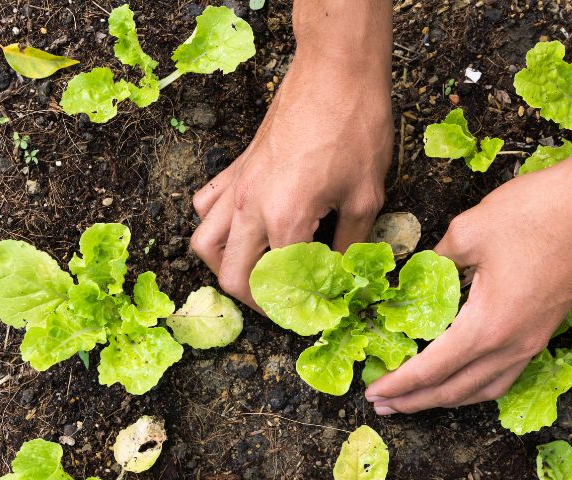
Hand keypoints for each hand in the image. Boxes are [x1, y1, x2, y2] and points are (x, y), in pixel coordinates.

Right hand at [190, 57, 393, 307]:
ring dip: (226, 268)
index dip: (298, 308)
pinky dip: (216, 227)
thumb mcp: (366, 197)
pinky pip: (207, 206)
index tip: (315, 315)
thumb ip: (350, 245)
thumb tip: (344, 276)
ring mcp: (238, 186)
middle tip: (285, 305)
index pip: (279, 284)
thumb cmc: (356, 128)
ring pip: (205, 244)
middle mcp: (251, 207)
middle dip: (256, 301)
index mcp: (285, 219)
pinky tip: (243, 230)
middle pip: (232, 276)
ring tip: (256, 274)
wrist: (335, 72)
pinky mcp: (237, 167)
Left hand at [365, 157, 571, 413]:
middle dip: (416, 401)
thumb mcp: (469, 231)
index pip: (431, 369)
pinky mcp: (546, 329)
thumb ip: (436, 260)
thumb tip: (420, 273)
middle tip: (383, 404)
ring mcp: (534, 341)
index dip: (399, 384)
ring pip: (484, 389)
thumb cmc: (537, 212)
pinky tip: (465, 375)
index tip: (373, 393)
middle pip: (456, 390)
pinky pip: (505, 374)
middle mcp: (512, 345)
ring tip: (419, 399)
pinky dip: (477, 385)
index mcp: (487, 327)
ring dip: (448, 398)